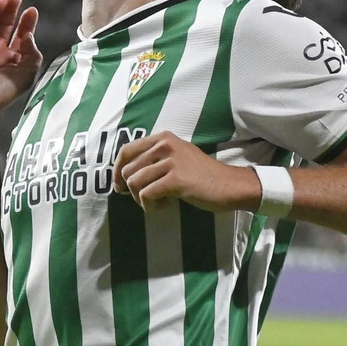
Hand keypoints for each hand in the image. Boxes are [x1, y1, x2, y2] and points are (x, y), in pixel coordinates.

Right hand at [0, 0, 40, 137]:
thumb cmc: (2, 93)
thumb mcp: (27, 74)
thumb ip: (32, 52)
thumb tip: (28, 34)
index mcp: (11, 58)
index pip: (20, 35)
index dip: (26, 22)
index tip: (32, 11)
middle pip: (3, 24)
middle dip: (10, 10)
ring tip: (2, 1)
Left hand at [114, 133, 260, 213]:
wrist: (229, 185)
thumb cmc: (202, 175)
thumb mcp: (177, 157)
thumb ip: (154, 159)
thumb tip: (124, 175)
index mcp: (163, 138)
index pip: (126, 150)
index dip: (117, 171)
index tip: (119, 186)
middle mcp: (164, 145)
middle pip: (128, 170)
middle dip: (131, 189)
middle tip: (147, 199)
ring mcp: (170, 161)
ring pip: (134, 183)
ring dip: (141, 199)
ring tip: (158, 203)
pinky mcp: (176, 179)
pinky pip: (146, 194)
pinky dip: (150, 206)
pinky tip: (164, 207)